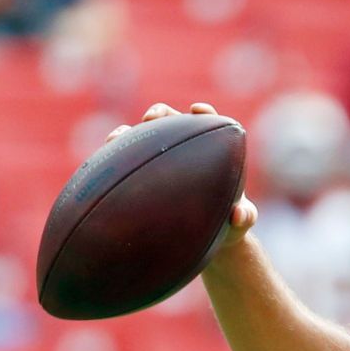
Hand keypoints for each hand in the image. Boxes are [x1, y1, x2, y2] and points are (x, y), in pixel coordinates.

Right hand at [104, 102, 257, 251]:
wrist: (204, 240)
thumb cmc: (227, 226)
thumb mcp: (239, 224)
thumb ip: (245, 217)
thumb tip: (240, 214)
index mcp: (212, 153)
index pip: (209, 124)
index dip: (204, 114)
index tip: (198, 110)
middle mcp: (184, 150)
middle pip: (170, 120)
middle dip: (160, 113)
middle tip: (152, 118)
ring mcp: (160, 160)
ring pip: (142, 137)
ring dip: (129, 132)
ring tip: (119, 136)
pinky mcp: (140, 175)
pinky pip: (123, 161)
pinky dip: (113, 157)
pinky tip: (104, 162)